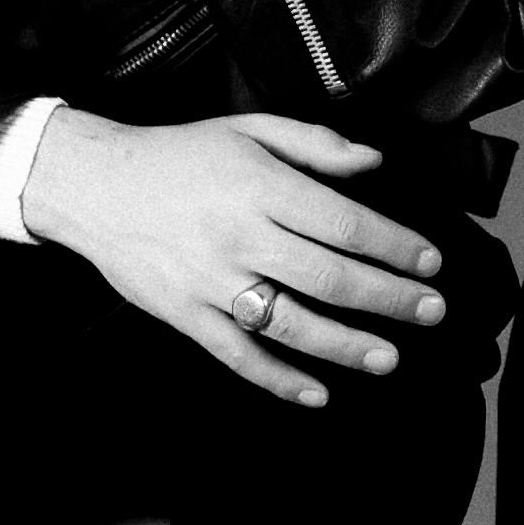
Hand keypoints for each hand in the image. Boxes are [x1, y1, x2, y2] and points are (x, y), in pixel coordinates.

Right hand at [21, 110, 441, 406]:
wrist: (92, 184)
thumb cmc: (176, 155)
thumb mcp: (247, 131)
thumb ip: (313, 145)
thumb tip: (374, 162)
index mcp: (261, 188)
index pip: (345, 223)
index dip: (394, 246)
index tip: (429, 262)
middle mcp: (241, 238)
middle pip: (331, 277)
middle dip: (389, 298)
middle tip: (431, 311)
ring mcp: (212, 282)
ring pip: (292, 324)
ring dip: (346, 345)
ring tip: (389, 358)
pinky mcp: (187, 316)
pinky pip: (239, 356)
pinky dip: (279, 379)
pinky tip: (316, 393)